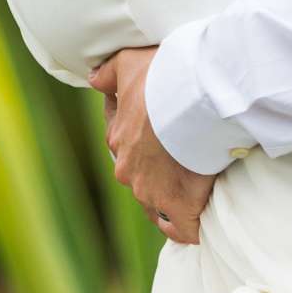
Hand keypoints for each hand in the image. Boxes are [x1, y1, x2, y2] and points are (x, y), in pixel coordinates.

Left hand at [87, 48, 216, 245]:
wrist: (194, 97)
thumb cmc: (164, 77)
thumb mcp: (128, 64)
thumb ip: (108, 74)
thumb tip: (93, 80)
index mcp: (118, 138)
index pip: (124, 146)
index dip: (143, 141)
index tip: (163, 136)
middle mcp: (128, 170)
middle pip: (141, 178)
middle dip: (159, 173)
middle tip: (186, 161)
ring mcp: (152, 191)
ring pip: (157, 203)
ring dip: (173, 199)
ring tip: (195, 191)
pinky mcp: (179, 207)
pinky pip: (181, 228)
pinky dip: (188, 228)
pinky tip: (198, 221)